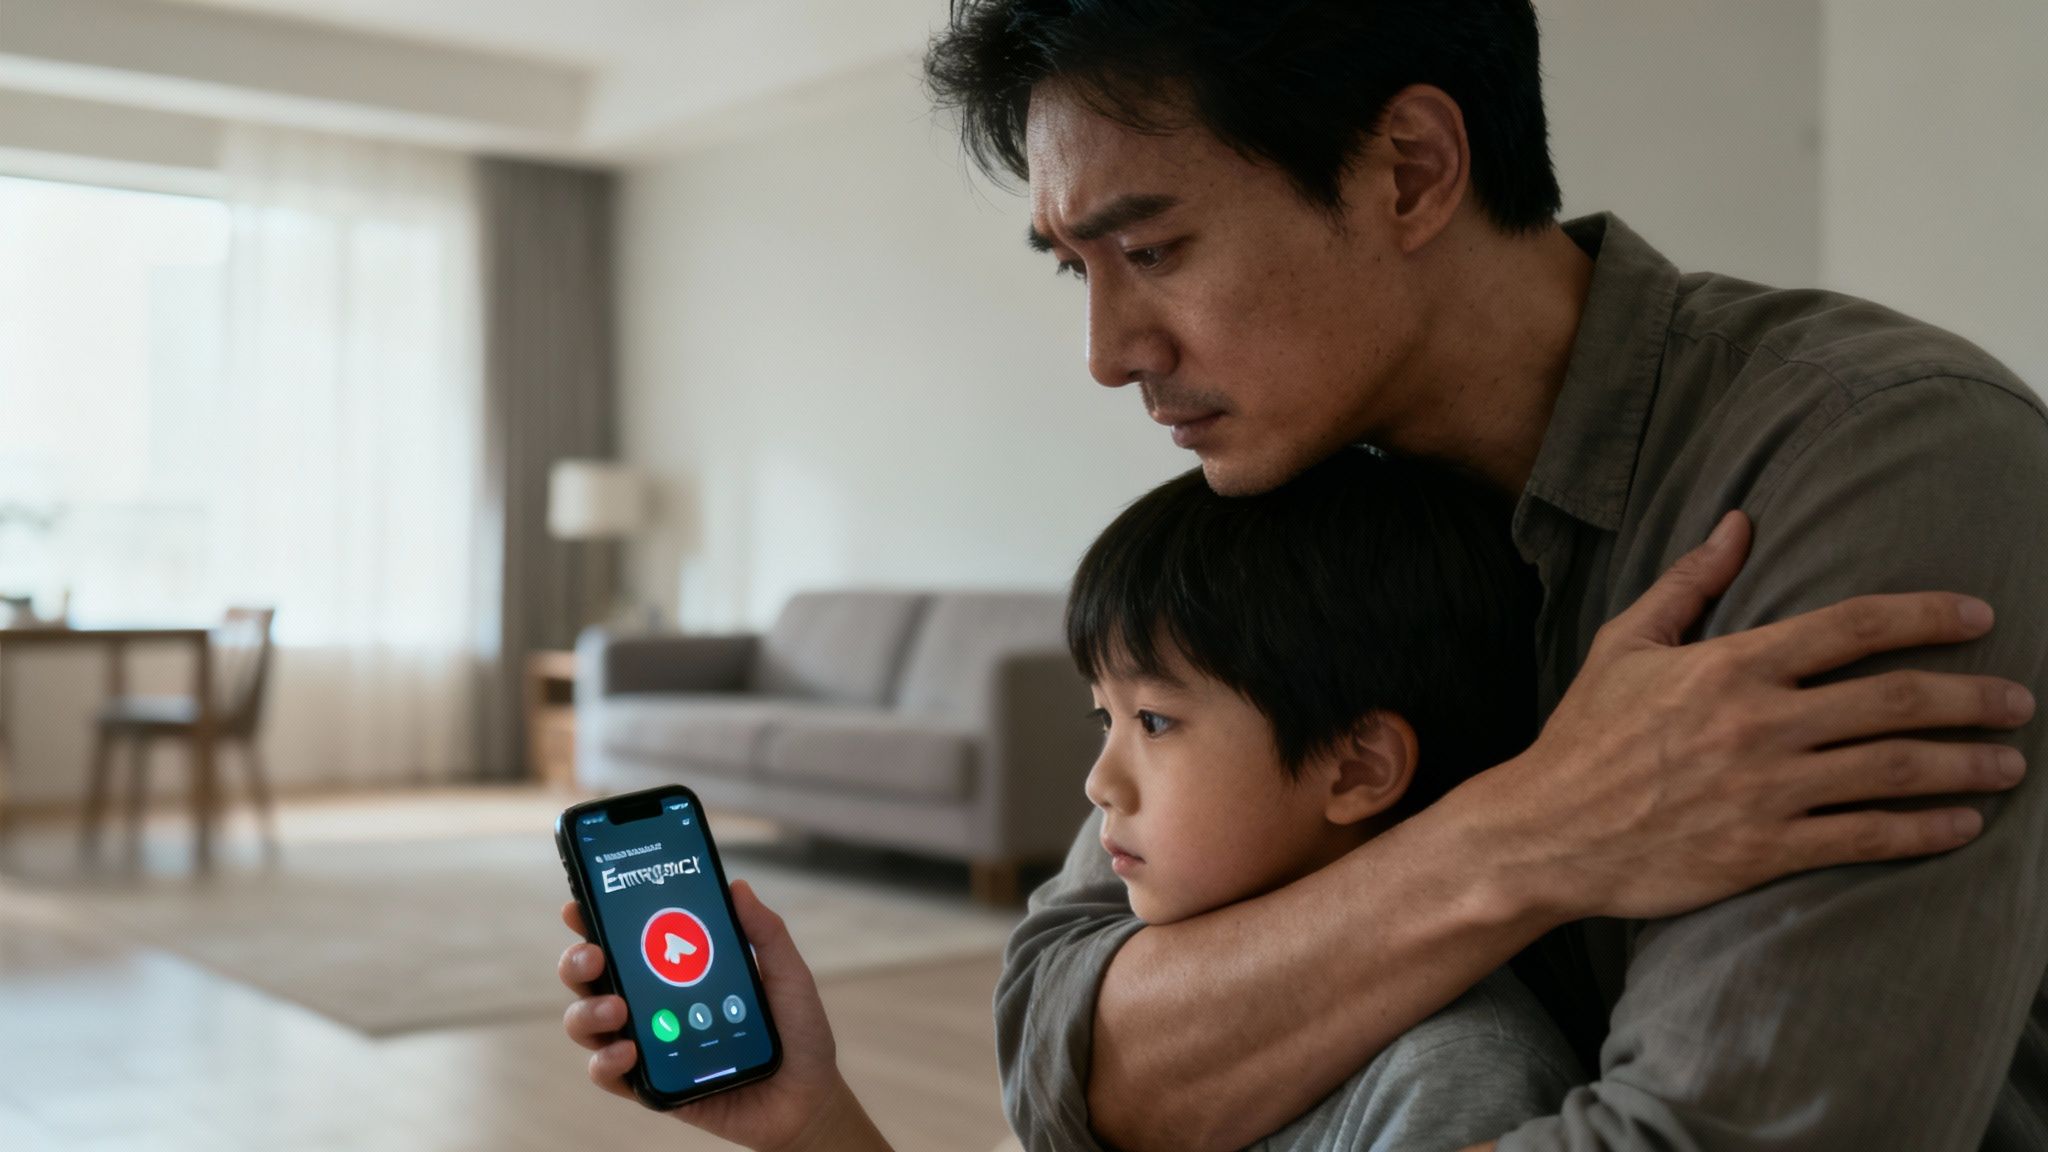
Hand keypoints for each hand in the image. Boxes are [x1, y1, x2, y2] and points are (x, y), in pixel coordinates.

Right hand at [557, 880, 888, 1151]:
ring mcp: (648, 1044)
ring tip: (617, 1007)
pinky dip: (607, 1062)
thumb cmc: (796, 1032)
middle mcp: (653, 1003)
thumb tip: (737, 887)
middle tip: (595, 955)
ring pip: (588, 1024)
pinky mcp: (651, 1086)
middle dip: (578, 961)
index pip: (627, 939)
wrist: (807, 1097)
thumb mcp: (787, 975)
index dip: (595, 920)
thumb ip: (766, 932)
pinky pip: (609, 1074)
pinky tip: (629, 1052)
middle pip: (592, 977)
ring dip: (588, 1010)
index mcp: (677, 970)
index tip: (579, 906)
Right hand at [1467, 510, 2034, 921]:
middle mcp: (1758, 723)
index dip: (1925, 617)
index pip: (1851, 627)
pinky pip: (1864, 838)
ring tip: (2008, 764)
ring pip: (1892, 771)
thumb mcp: (1625, 644)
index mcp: (1731, 665)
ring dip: (1964, 766)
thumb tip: (1739, 523)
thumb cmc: (1584, 736)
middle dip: (1970, 698)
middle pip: (1892, 701)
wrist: (1545, 832)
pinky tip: (1962, 826)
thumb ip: (1689, 583)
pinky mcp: (1763, 851)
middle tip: (2017, 700)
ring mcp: (1765, 790)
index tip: (1979, 616)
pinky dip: (1924, 831)